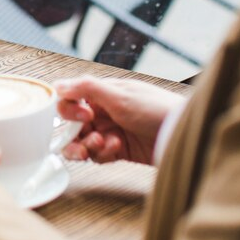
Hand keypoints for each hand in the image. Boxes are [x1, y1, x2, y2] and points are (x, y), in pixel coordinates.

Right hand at [55, 76, 185, 164]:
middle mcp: (103, 112)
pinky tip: (117, 148)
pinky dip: (103, 153)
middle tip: (89, 140)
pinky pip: (98, 155)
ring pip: (82, 142)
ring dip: (88, 146)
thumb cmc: (155, 109)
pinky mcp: (118, 150)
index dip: (70, 109)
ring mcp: (110, 131)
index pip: (70, 99)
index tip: (84, 115)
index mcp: (101, 93)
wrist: (180, 133)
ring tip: (101, 145)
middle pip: (73, 125)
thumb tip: (58, 84)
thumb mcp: (120, 96)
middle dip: (75, 135)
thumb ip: (87, 88)